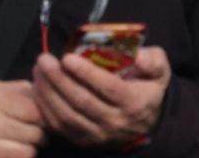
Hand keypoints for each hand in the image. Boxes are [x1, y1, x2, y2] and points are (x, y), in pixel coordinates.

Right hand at [0, 80, 43, 157]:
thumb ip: (17, 90)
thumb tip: (44, 94)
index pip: (35, 111)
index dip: (42, 115)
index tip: (40, 117)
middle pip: (35, 134)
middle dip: (38, 133)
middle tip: (33, 132)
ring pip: (28, 153)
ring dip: (29, 149)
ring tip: (20, 143)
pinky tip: (9, 152)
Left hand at [31, 46, 170, 148]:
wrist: (147, 125)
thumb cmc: (148, 89)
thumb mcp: (160, 71)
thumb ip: (153, 60)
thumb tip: (140, 56)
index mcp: (133, 103)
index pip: (107, 88)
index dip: (86, 73)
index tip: (67, 57)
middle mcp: (114, 122)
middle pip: (82, 102)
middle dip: (59, 80)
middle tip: (44, 60)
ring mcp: (97, 135)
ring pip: (67, 116)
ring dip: (48, 93)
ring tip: (38, 71)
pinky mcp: (83, 141)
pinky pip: (59, 127)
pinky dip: (46, 109)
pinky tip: (39, 89)